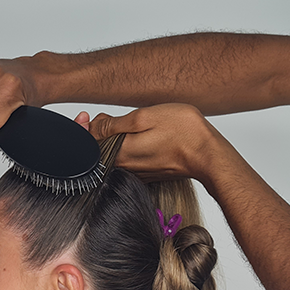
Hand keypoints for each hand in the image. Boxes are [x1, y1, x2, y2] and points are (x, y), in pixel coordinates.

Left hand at [82, 104, 225, 183]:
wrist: (207, 155)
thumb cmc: (183, 133)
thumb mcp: (144, 118)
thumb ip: (113, 124)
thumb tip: (91, 127)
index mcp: (119, 154)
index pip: (87, 146)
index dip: (82, 129)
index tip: (85, 116)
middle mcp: (123, 168)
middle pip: (97, 151)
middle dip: (94, 133)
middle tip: (100, 116)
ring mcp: (135, 173)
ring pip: (112, 155)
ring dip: (109, 139)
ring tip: (118, 123)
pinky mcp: (145, 173)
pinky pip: (126, 160)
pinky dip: (123, 147)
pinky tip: (134, 136)